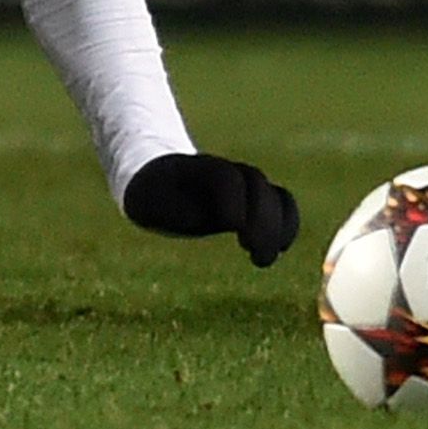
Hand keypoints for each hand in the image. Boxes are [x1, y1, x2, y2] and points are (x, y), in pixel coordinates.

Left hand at [122, 153, 299, 267]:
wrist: (161, 180)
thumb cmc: (149, 196)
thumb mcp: (140, 200)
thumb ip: (145, 203)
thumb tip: (159, 210)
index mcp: (193, 170)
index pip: (223, 177)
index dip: (233, 201)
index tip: (232, 228)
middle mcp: (224, 173)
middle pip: (255, 182)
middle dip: (263, 219)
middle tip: (257, 258)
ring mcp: (242, 186)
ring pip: (274, 195)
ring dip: (280, 226)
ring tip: (262, 258)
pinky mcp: (253, 202)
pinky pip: (282, 206)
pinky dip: (286, 226)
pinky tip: (277, 250)